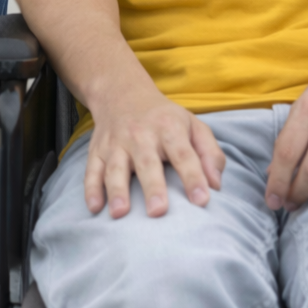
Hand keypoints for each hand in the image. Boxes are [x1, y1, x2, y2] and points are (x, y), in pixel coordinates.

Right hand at [84, 79, 224, 218]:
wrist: (122, 93)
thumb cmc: (165, 118)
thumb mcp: (193, 125)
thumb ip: (210, 153)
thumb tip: (216, 185)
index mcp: (169, 128)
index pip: (184, 154)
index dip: (193, 177)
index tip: (202, 200)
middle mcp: (141, 135)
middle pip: (147, 162)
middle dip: (153, 187)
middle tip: (158, 212)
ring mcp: (116, 143)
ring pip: (115, 167)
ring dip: (117, 190)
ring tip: (120, 214)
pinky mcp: (97, 150)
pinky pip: (92, 170)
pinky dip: (91, 188)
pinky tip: (94, 207)